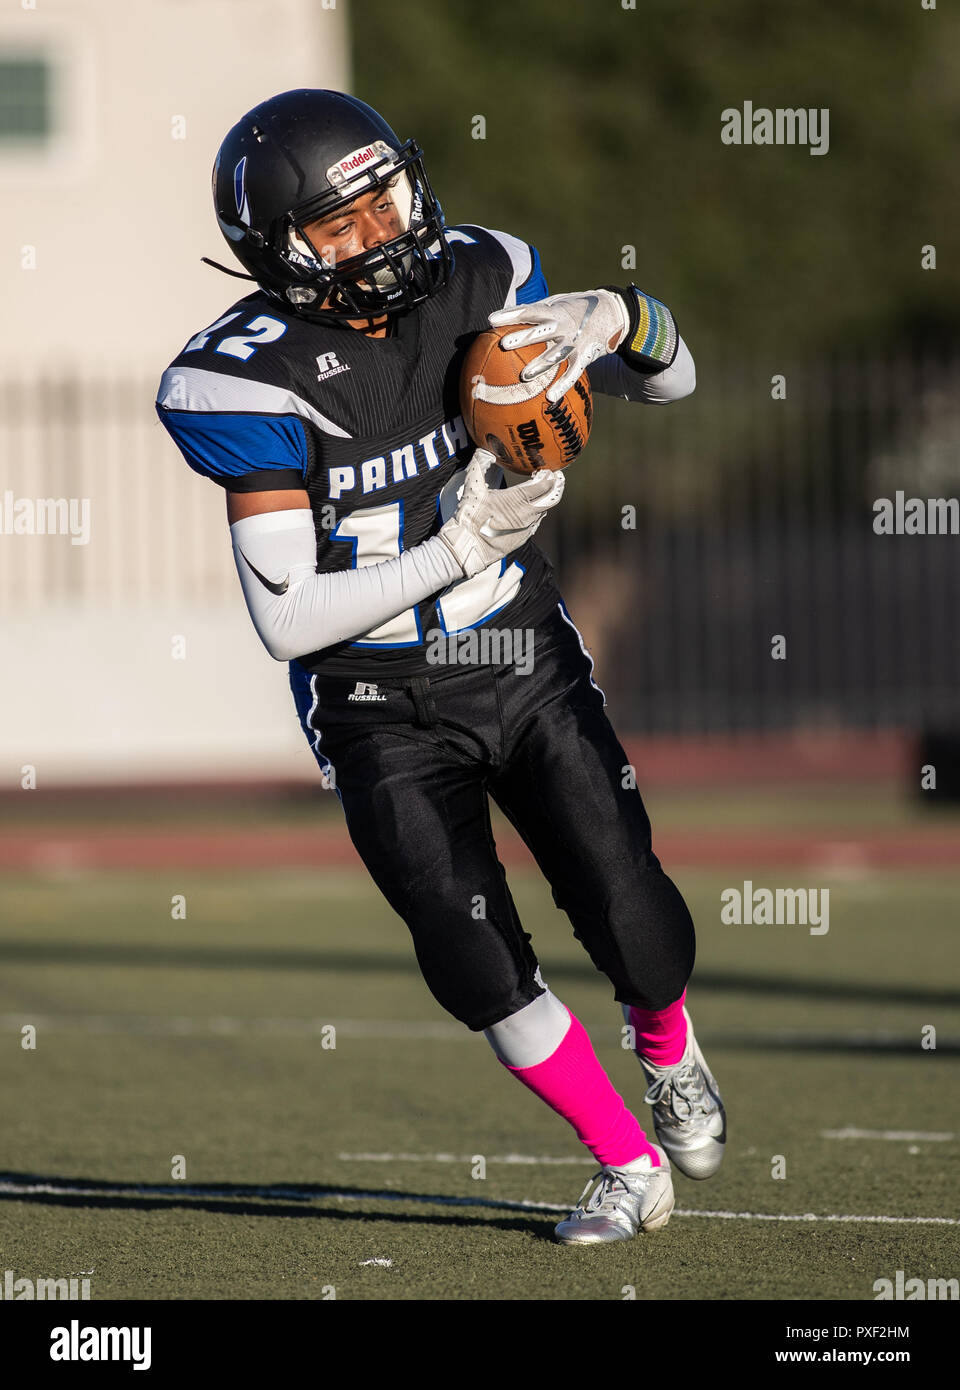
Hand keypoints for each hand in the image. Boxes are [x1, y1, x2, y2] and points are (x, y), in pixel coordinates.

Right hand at [438, 448, 564, 577]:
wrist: (467, 548)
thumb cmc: (470, 518)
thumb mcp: (472, 488)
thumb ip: (479, 466)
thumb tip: (482, 451)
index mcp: (517, 499)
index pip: (543, 486)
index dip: (549, 477)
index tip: (549, 471)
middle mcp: (527, 514)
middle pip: (551, 498)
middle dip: (556, 487)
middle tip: (556, 478)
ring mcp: (526, 528)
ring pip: (544, 511)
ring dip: (546, 500)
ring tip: (544, 492)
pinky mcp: (523, 539)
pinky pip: (536, 523)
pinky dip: (537, 513)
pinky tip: (531, 510)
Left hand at [489, 289, 630, 402]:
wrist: (612, 312)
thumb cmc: (576, 309)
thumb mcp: (557, 303)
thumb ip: (536, 311)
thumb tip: (506, 318)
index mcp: (554, 311)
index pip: (529, 311)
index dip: (511, 314)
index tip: (492, 320)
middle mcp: (564, 326)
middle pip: (540, 332)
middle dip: (523, 338)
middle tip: (504, 344)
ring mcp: (575, 342)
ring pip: (556, 355)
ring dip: (540, 365)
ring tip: (524, 376)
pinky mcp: (584, 356)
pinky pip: (573, 373)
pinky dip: (563, 385)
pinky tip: (550, 397)